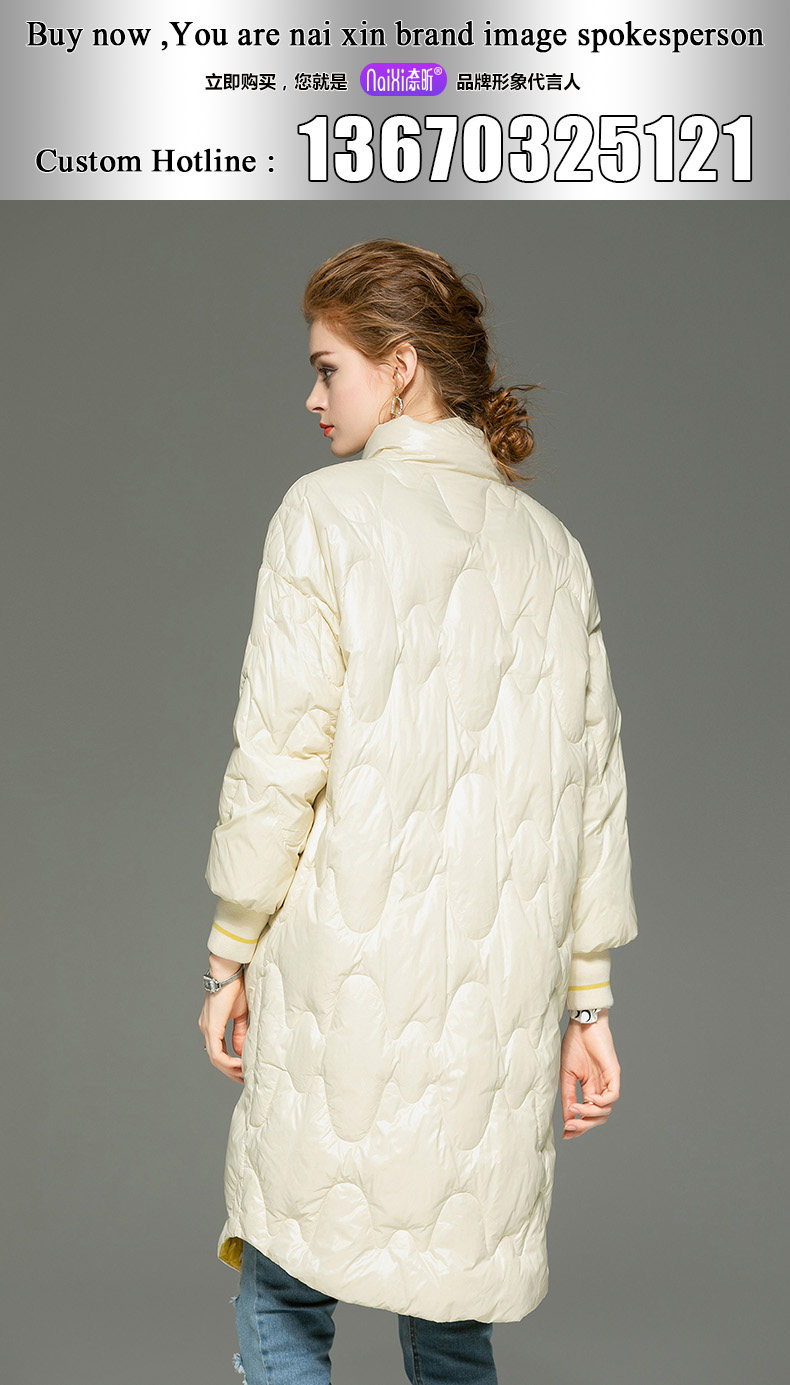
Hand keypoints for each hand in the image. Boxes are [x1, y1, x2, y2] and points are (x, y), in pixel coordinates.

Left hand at [198, 962, 247, 1084]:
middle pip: (215, 1058)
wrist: (229, 971)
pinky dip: (228, 1061)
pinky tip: (240, 1064)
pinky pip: (217, 1052)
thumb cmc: (236, 987)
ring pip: (214, 1058)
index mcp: (212, 1024)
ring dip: (229, 1069)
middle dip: (230, 1071)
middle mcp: (205, 1028)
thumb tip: (242, 1051)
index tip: (244, 1069)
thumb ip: (240, 1032)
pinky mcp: (211, 1028)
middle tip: (244, 1079)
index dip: (231, 1063)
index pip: (218, 1050)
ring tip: (244, 1074)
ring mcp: (206, 1028)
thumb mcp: (241, 1014)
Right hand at [559, 1011, 620, 1138]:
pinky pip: (612, 1096)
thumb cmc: (574, 1045)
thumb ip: (567, 1096)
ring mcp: (608, 1082)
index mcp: (589, 1088)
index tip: (566, 1134)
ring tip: (577, 1108)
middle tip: (570, 1127)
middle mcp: (601, 1088)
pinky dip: (601, 1102)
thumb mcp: (566, 1074)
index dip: (579, 1127)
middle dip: (584, 1126)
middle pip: (598, 1117)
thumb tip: (567, 1118)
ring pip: (606, 1110)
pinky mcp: (614, 1074)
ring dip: (591, 1114)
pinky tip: (589, 1099)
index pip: (588, 1115)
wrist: (582, 1024)